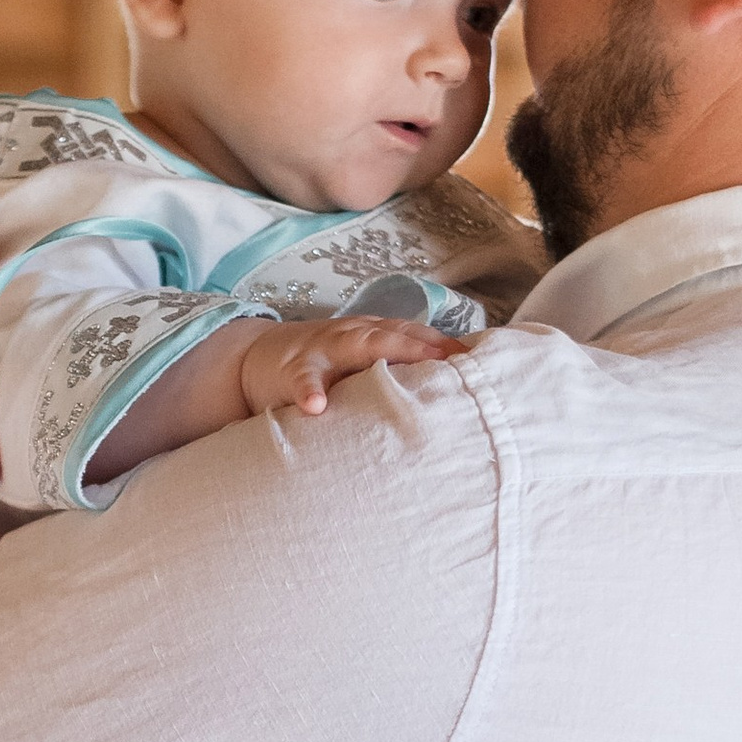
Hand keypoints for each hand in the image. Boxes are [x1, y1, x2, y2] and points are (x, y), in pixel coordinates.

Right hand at [235, 312, 469, 422]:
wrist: (260, 358)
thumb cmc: (325, 368)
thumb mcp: (363, 365)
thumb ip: (398, 374)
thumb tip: (451, 394)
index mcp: (375, 335)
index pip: (417, 334)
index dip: (446, 346)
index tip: (482, 361)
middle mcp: (353, 336)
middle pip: (393, 336)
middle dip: (424, 346)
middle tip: (454, 362)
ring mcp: (323, 350)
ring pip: (352, 348)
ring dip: (375, 358)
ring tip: (395, 382)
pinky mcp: (291, 371)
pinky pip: (303, 380)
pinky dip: (309, 391)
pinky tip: (316, 407)